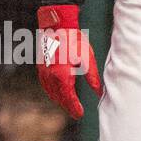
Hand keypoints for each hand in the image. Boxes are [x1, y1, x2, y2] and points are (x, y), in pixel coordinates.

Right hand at [36, 4, 102, 119]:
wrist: (56, 25)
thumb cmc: (73, 40)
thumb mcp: (87, 59)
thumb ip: (92, 78)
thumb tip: (99, 92)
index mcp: (63, 76)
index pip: (69, 99)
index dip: (75, 108)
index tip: (80, 114)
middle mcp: (51, 77)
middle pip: (59, 98)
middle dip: (68, 106)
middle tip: (76, 113)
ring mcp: (43, 73)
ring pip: (51, 93)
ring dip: (60, 100)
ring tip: (68, 105)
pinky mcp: (40, 68)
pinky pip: (45, 85)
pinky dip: (51, 92)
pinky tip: (56, 93)